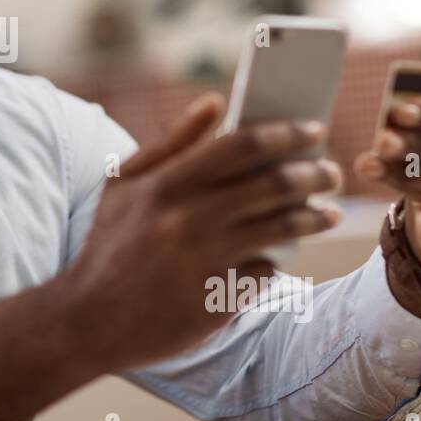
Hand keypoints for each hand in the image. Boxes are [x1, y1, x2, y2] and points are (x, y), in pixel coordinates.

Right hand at [59, 92, 341, 373]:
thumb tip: (215, 101)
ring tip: (329, 213)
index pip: (241, 145)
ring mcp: (206, 262)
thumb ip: (172, 141)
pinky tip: (275, 257)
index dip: (285, 133)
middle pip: (273, 185)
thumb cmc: (109, 242)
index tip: (314, 129)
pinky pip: (266, 272)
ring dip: (314, 217)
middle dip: (314, 174)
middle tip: (331, 173)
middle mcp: (189, 221)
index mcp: (166, 185)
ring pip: (282, 229)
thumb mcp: (125, 184)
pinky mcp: (218, 301)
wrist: (89, 319)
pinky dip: (274, 262)